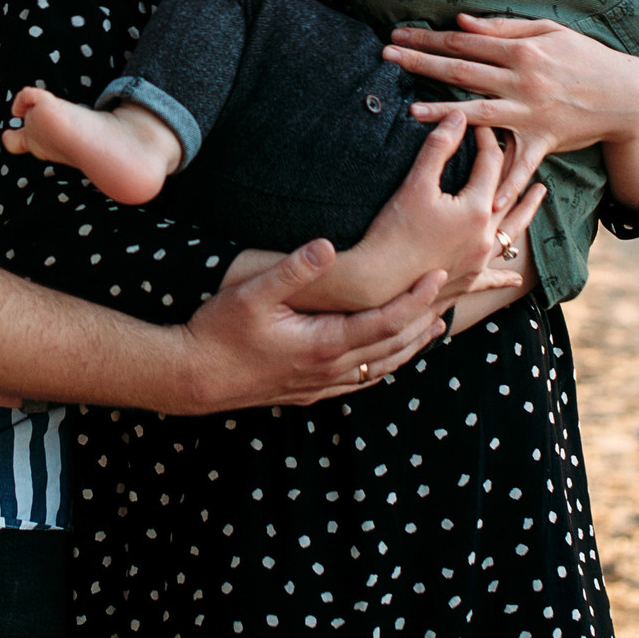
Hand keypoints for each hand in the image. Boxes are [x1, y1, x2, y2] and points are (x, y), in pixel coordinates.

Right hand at [176, 244, 448, 411]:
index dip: (415, 299)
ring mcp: (319, 384)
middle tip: (446, 296)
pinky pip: (358, 381)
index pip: (386, 322)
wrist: (191, 377)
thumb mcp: (251, 294)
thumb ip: (293, 270)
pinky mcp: (307, 392)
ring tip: (430, 326)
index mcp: (323, 343)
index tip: (436, 276)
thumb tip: (329, 245)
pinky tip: (383, 358)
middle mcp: (329, 369)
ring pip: (379, 368)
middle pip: (392, 347)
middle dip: (422, 321)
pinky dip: (382, 366)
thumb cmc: (218, 332)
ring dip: (409, 347)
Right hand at [347, 116, 546, 303]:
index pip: (490, 164)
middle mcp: (485, 236)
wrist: (378, 280)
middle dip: (512, 167)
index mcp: (477, 209)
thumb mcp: (416, 183)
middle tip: (516, 145)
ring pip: (511, 231)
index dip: (486, 140)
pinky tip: (516, 277)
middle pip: (508, 194)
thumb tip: (458, 117)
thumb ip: (439, 148)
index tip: (477, 124)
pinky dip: (505, 275)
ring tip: (539, 194)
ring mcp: (479, 260)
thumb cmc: (395, 230)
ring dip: (526, 210)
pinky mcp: (467, 280)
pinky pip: (492, 277)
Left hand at [386, 14, 638, 208]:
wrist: (628, 92)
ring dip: (443, 113)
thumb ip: (503, 28)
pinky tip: (481, 198)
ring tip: (410, 112)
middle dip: (421, 63)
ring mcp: (532, 112)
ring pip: (479, 112)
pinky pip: (521, 164)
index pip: (463, 41)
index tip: (398, 34)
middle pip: (462, 71)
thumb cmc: (586, 56)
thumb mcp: (548, 31)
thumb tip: (462, 23)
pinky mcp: (545, 140)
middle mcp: (522, 80)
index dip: (428, 38)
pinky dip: (504, 183)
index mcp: (521, 50)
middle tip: (387, 56)